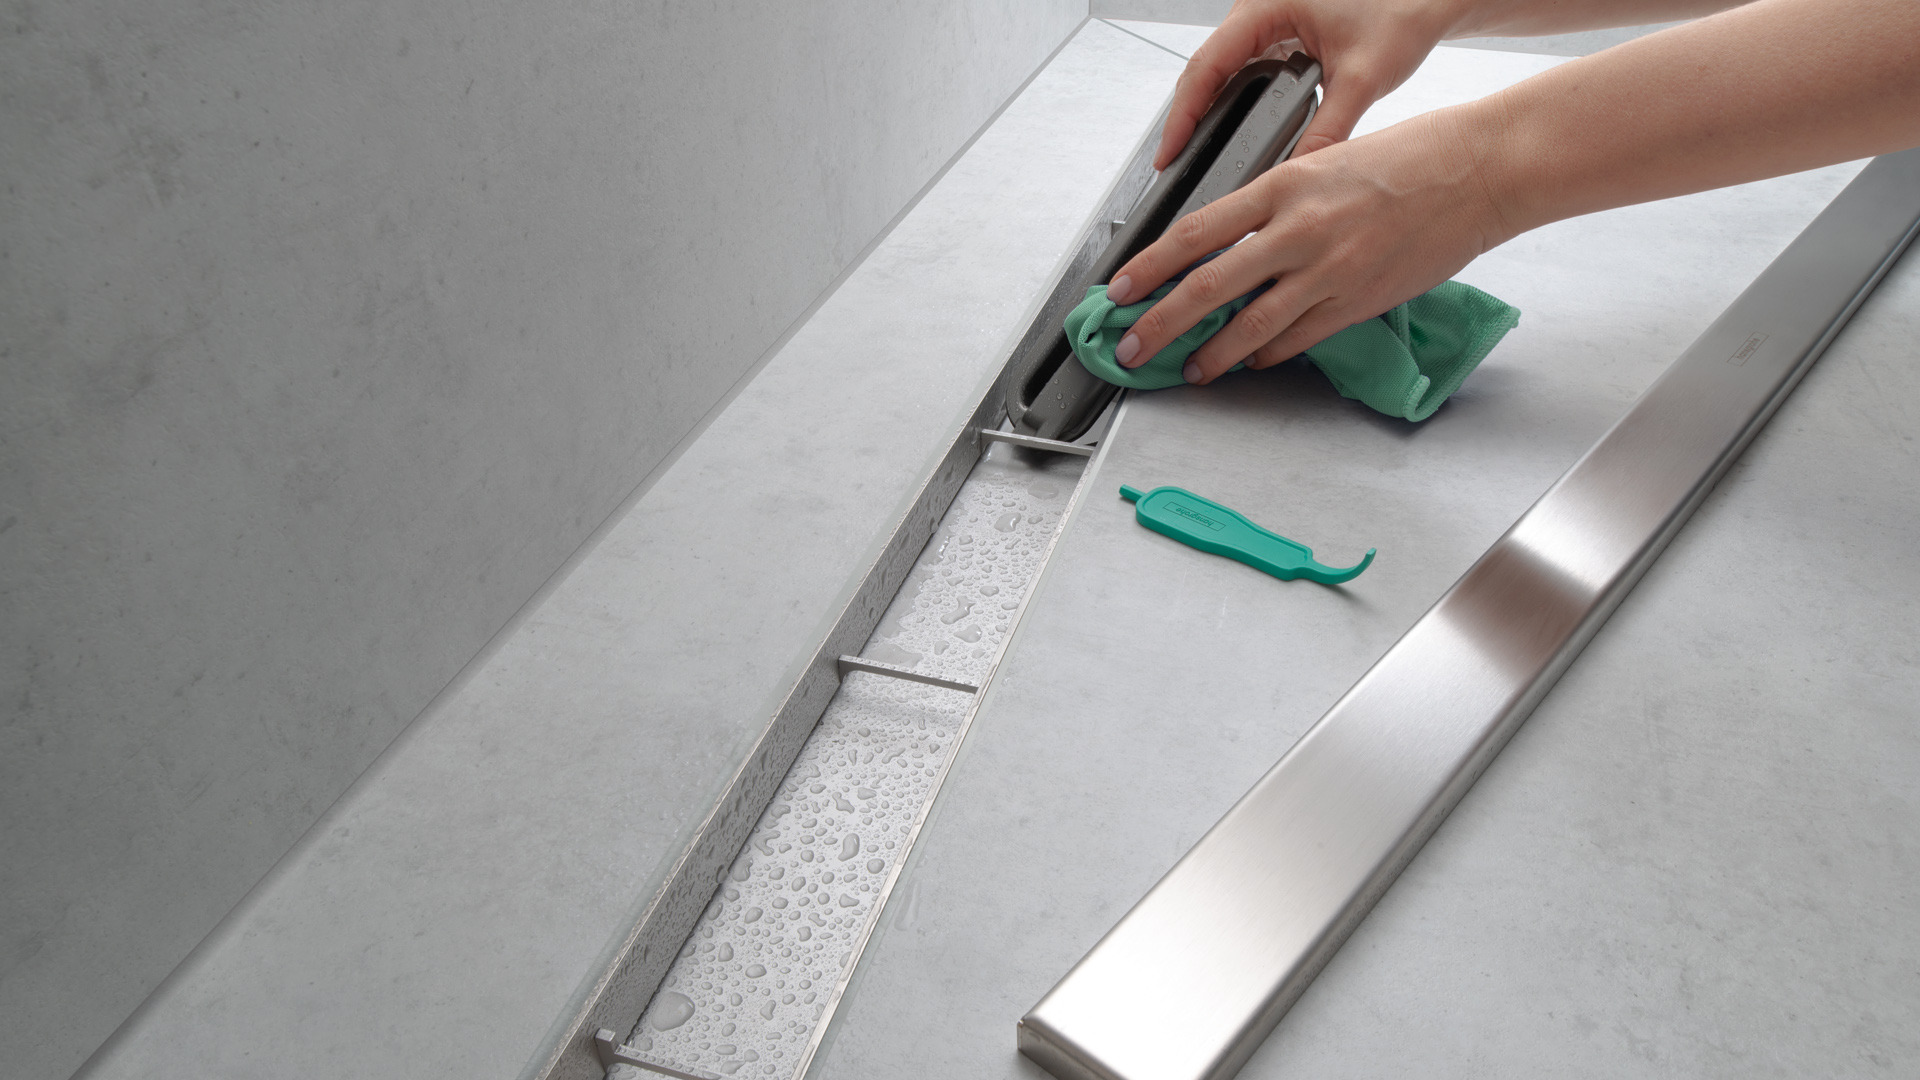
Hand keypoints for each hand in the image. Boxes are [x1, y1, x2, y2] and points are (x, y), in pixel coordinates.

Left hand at [1109, 104, 1515, 383]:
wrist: (1476, 173)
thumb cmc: (1408, 158)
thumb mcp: (1324, 161)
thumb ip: (1276, 202)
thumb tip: (1231, 239)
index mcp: (1283, 186)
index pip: (1194, 233)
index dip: (1148, 268)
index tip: (1119, 289)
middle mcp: (1299, 231)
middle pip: (1208, 287)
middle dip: (1160, 324)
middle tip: (1132, 346)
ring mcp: (1328, 273)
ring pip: (1250, 328)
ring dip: (1211, 355)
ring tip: (1189, 370)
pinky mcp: (1356, 303)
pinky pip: (1297, 339)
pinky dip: (1266, 355)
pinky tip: (1249, 362)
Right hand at [1154, 0, 1458, 168]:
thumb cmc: (1402, 10)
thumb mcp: (1362, 78)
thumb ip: (1328, 130)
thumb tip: (1295, 176)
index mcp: (1267, 5)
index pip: (1207, 65)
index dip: (1183, 114)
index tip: (1169, 153)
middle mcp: (1258, 8)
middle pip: (1205, 70)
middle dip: (1189, 118)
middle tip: (1175, 163)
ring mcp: (1265, 19)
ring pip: (1221, 71)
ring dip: (1209, 111)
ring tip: (1195, 153)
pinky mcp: (1278, 33)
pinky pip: (1243, 70)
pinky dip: (1235, 102)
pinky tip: (1231, 132)